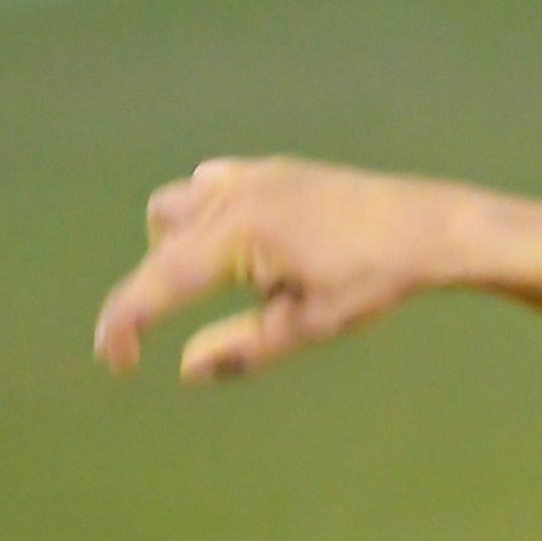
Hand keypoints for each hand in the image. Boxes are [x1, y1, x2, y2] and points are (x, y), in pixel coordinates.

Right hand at [93, 157, 478, 382]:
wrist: (426, 225)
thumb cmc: (372, 281)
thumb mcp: (307, 326)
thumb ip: (242, 349)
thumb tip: (187, 370)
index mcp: (236, 234)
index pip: (159, 282)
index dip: (126, 325)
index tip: (115, 364)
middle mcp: (231, 195)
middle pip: (158, 243)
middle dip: (150, 292)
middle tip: (158, 340)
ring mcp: (248, 175)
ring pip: (175, 208)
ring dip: (172, 248)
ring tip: (207, 289)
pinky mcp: (269, 169)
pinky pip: (208, 188)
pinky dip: (203, 218)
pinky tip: (236, 248)